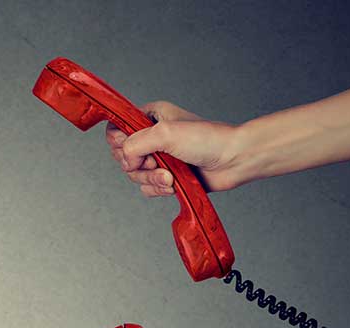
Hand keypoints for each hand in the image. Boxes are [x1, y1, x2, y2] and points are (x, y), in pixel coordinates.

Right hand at [105, 101, 247, 195]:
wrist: (233, 160)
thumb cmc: (206, 140)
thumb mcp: (165, 133)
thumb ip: (134, 144)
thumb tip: (127, 161)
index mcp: (149, 117)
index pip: (115, 130)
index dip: (120, 143)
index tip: (136, 148)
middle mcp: (151, 136)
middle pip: (122, 156)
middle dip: (138, 165)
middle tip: (156, 161)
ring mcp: (158, 157)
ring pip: (134, 175)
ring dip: (152, 179)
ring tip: (171, 176)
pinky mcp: (165, 176)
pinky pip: (146, 188)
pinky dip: (158, 188)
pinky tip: (174, 184)